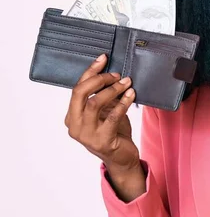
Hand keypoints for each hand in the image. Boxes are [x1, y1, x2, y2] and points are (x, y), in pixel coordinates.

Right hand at [64, 54, 139, 173]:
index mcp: (72, 115)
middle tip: (116, 74)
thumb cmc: (113, 132)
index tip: (103, 58)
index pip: (77, 88)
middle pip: (80, 93)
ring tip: (127, 82)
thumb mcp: (105, 111)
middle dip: (99, 79)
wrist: (122, 158)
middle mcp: (74, 125)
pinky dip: (123, 103)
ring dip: (113, 90)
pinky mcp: (102, 141)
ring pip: (95, 103)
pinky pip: (113, 116)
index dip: (90, 71)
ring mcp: (86, 135)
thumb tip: (112, 72)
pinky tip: (131, 94)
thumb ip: (103, 95)